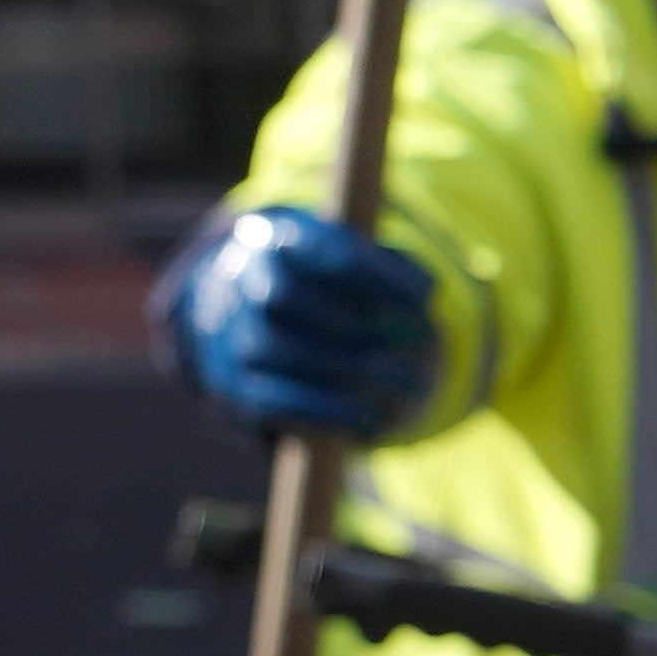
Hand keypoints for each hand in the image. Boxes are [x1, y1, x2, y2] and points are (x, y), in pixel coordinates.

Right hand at [163, 208, 443, 439]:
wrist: (259, 315)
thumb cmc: (328, 283)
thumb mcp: (359, 261)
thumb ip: (391, 271)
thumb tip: (426, 293)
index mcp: (274, 239)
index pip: (316, 249)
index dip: (374, 274)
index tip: (425, 296)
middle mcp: (241, 281)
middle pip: (282, 297)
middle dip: (351, 323)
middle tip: (412, 341)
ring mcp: (230, 333)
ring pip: (274, 350)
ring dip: (346, 370)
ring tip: (408, 383)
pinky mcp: (235, 384)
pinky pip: (270, 400)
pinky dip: (323, 410)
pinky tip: (370, 415)